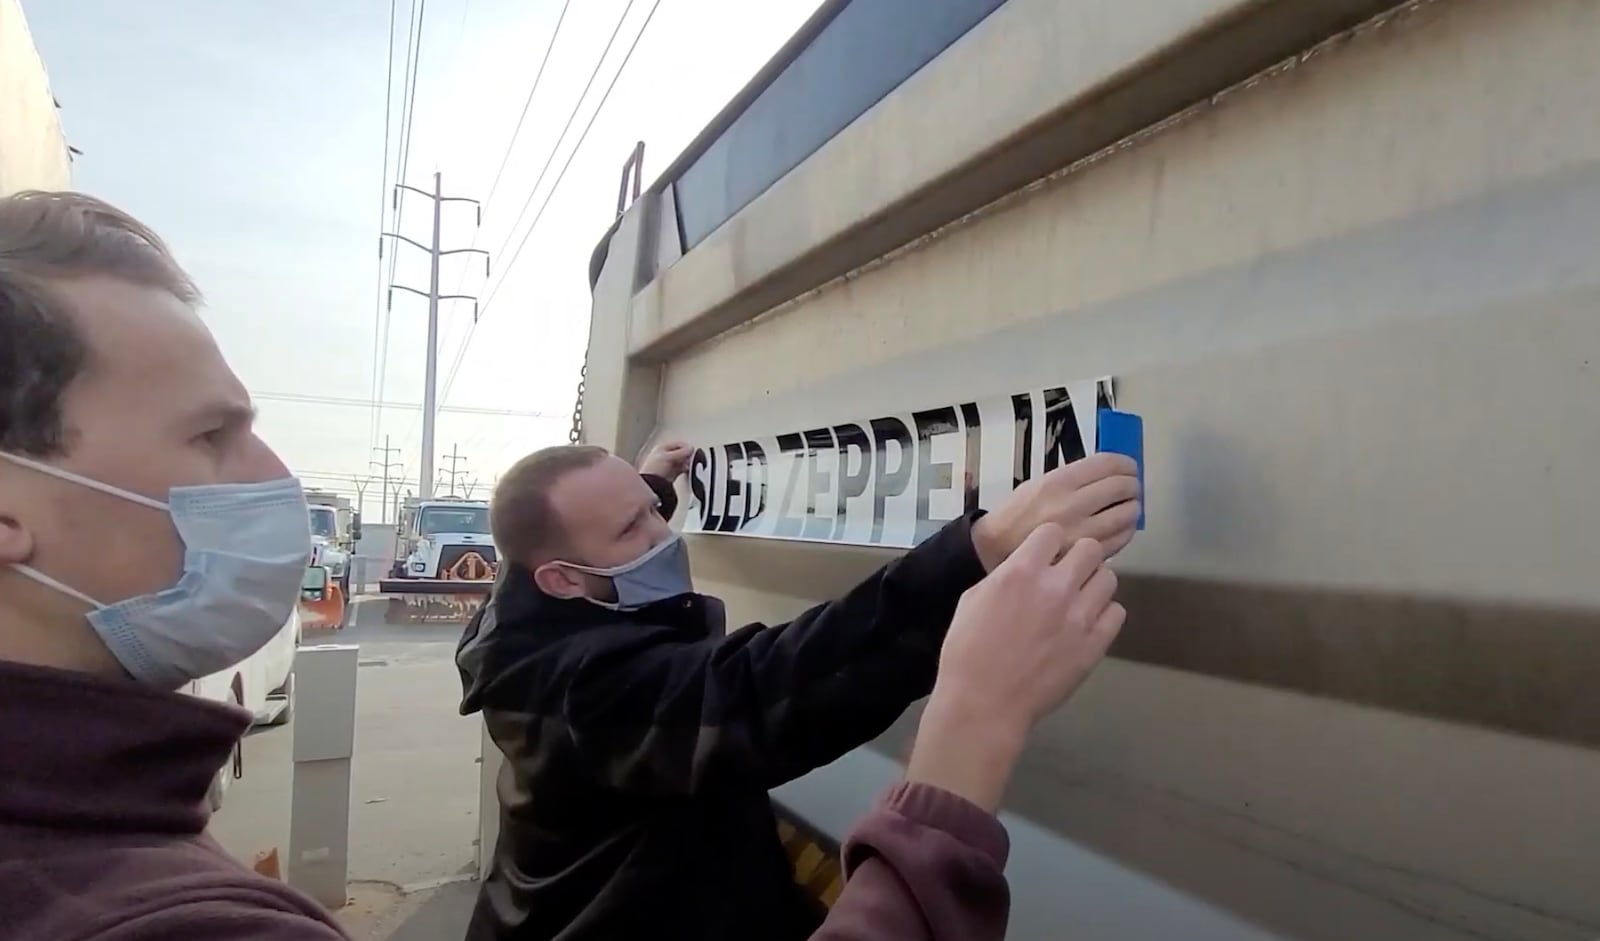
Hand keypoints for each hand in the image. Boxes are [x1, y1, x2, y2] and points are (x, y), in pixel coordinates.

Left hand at [638, 441, 692, 480]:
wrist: (652, 484)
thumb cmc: (655, 468)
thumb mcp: (669, 457)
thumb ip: (681, 452)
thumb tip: (691, 448)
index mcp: (661, 448)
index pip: (677, 444)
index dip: (685, 446)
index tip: (692, 450)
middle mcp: (665, 455)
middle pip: (680, 452)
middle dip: (686, 455)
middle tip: (691, 457)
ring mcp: (668, 464)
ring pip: (681, 461)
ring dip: (686, 462)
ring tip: (689, 464)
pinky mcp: (671, 473)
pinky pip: (681, 468)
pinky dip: (685, 468)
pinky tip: (687, 469)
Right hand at [905, 526, 1125, 809]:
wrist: (985, 703)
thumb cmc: (967, 651)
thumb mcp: (973, 600)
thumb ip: (1005, 577)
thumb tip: (1026, 569)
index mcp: (1022, 571)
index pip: (1052, 532)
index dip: (1048, 542)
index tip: (1044, 555)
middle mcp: (1057, 586)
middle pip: (1091, 549)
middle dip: (1079, 557)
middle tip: (1068, 574)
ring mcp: (1081, 615)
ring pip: (1109, 578)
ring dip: (1093, 584)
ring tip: (1080, 600)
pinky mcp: (1096, 643)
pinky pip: (1117, 612)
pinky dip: (1104, 614)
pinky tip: (1087, 624)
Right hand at [970, 452, 1139, 569]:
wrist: (996, 549)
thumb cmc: (1017, 515)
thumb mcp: (1037, 484)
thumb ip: (1072, 478)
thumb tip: (1109, 473)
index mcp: (1057, 483)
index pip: (1108, 464)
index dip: (1125, 463)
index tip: (1129, 467)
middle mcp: (1071, 505)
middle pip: (1122, 487)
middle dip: (1132, 485)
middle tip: (1131, 488)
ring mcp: (1081, 533)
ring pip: (1126, 514)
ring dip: (1132, 508)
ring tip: (1127, 507)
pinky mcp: (1085, 555)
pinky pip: (1120, 539)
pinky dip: (1126, 530)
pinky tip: (1120, 528)